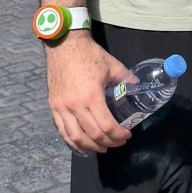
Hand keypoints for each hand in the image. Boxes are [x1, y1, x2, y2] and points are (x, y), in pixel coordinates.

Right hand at [45, 36, 135, 155]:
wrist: (64, 45)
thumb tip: (138, 87)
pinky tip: (82, 145)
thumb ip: (127, 78)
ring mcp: (61, 107)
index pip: (106, 126)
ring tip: (101, 147)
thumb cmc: (88, 54)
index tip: (126, 135)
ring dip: (90, 147)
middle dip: (108, 142)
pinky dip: (72, 142)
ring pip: (75, 137)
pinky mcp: (53, 106)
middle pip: (92, 135)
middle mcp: (75, 105)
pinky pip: (62, 131)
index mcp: (91, 96)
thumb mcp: (112, 65)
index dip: (118, 135)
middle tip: (117, 142)